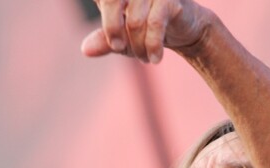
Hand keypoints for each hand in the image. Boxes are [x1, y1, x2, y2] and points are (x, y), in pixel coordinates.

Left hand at [80, 0, 210, 63]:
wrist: (184, 28)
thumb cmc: (148, 29)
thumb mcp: (124, 38)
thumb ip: (104, 41)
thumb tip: (85, 50)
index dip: (104, 21)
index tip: (111, 41)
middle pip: (111, 1)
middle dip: (112, 30)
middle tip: (119, 48)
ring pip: (134, 21)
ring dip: (138, 47)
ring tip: (144, 58)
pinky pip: (155, 24)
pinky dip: (153, 46)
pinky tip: (155, 59)